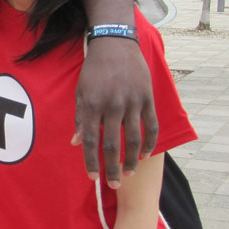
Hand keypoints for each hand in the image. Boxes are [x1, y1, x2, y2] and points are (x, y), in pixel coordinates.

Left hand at [73, 37, 156, 187]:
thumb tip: (76, 143)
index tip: (92, 176)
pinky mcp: (148, 97)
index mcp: (93, 104)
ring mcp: (133, 101)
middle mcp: (113, 105)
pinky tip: (145, 155)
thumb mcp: (81, 91)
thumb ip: (80, 118)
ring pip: (134, 139)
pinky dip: (149, 143)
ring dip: (132, 160)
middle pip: (113, 144)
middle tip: (114, 184)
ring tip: (129, 174)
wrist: (115, 43)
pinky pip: (151, 126)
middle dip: (113, 168)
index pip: (91, 140)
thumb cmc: (94, 70)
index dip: (91, 161)